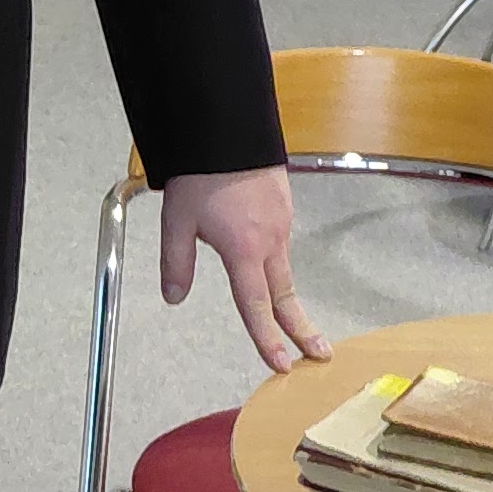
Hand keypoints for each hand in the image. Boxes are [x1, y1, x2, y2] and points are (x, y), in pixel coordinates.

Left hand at [159, 165, 329, 375]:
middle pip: (286, 296)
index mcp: (245, 251)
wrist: (227, 126)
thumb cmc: (201, 172)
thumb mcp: (177, 221)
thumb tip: (173, 297)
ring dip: (288, 297)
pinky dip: (278, 262)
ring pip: (285, 269)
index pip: (257, 307)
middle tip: (319, 355)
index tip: (280, 365)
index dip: (267, 340)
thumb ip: (176, 263)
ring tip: (293, 322)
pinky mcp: (284, 206)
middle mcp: (271, 241)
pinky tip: (267, 262)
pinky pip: (282, 243)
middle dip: (302, 330)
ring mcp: (282, 223)